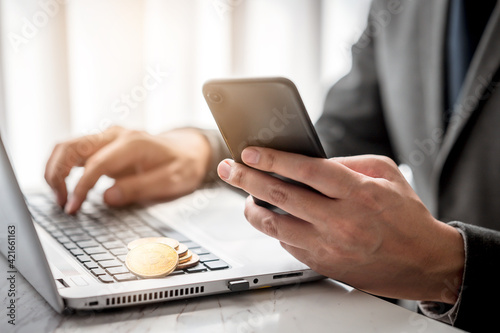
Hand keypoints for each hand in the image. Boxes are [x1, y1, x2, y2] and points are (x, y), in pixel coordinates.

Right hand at [45, 126, 211, 213]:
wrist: (188, 150)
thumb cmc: (182, 166)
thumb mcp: (171, 181)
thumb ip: (140, 188)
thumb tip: (107, 198)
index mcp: (133, 143)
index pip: (96, 164)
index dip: (80, 187)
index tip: (73, 207)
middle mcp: (116, 136)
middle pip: (71, 147)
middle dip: (57, 175)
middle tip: (61, 203)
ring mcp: (108, 138)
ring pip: (67, 146)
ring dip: (55, 170)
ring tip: (59, 197)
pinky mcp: (103, 146)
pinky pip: (74, 151)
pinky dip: (62, 168)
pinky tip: (64, 188)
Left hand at [217, 147, 464, 303]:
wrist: (424, 262)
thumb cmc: (406, 216)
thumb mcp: (386, 175)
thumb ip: (347, 163)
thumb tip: (308, 160)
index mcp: (359, 193)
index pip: (307, 171)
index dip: (274, 159)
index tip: (250, 151)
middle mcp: (341, 221)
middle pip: (282, 197)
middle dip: (248, 179)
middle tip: (229, 169)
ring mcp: (330, 246)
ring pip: (276, 227)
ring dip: (252, 209)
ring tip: (244, 197)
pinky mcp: (323, 264)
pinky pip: (288, 244)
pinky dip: (275, 229)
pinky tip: (271, 218)